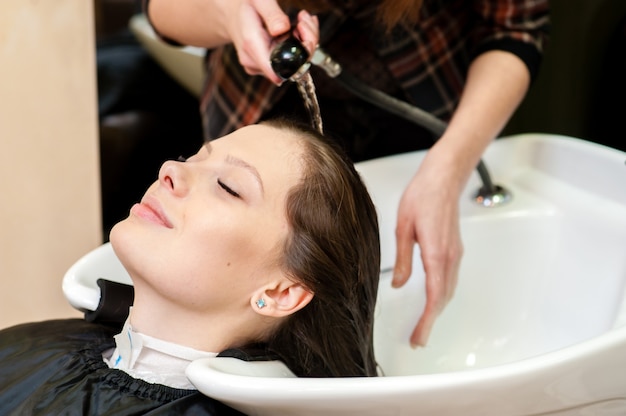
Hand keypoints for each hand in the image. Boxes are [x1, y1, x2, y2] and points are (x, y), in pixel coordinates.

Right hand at [227, 1, 318, 83]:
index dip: (298, 57)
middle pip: (291, 67)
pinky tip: (296, 29)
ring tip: (300, 21)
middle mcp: (254, 62)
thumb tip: (282, 29)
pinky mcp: (267, 67)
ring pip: (293, 65)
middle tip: (303, 21)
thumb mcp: (258, 0)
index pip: (277, 70)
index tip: (302, 32)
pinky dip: (298, 46)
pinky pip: (289, 62)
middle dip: (305, 44)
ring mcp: (260, 67)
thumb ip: (271, 14)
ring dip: (303, 43)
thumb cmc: (246, 6)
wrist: (233, 15)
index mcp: (252, 45)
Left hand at [392, 152, 462, 347]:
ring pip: (448, 290)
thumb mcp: (403, 227)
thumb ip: (403, 259)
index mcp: (436, 252)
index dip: (427, 320)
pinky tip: (433, 300)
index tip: (419, 336)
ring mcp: (455, 253)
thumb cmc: (423, 196)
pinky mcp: (454, 249)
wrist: (444, 177)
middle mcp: (450, 256)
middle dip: (431, 321)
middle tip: (418, 337)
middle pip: (444, 298)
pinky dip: (442, 295)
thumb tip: (400, 285)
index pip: (434, 296)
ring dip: (437, 310)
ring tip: (424, 325)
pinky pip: (450, 279)